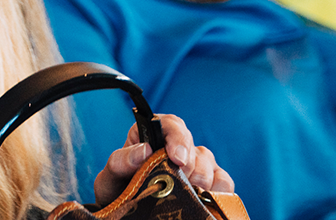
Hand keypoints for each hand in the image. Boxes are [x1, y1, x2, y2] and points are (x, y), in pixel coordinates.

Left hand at [92, 114, 233, 204]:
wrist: (127, 212)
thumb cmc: (117, 190)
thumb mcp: (111, 176)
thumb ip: (121, 161)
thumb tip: (144, 150)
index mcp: (150, 135)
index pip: (171, 124)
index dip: (178, 138)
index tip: (177, 158)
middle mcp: (175, 146)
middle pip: (194, 147)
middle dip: (188, 166)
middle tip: (178, 183)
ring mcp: (194, 164)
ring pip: (210, 163)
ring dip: (201, 180)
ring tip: (186, 194)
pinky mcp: (209, 183)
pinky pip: (224, 182)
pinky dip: (218, 190)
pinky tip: (205, 197)